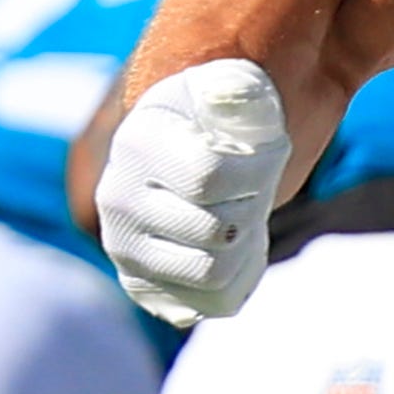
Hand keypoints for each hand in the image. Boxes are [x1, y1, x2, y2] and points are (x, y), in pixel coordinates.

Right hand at [93, 57, 292, 324]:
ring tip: (245, 213)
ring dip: (248, 244)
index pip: (210, 178)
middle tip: (255, 185)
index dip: (261, 169)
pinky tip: (236, 246)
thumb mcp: (234, 90)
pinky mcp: (145, 286)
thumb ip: (238, 91)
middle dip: (255, 206)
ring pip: (216, 274)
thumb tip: (224, 97)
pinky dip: (241, 277)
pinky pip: (214, 304)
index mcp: (137, 145)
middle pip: (218, 233)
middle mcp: (117, 201)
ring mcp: (127, 249)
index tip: (276, 148)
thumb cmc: (223, 120)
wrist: (190, 150)